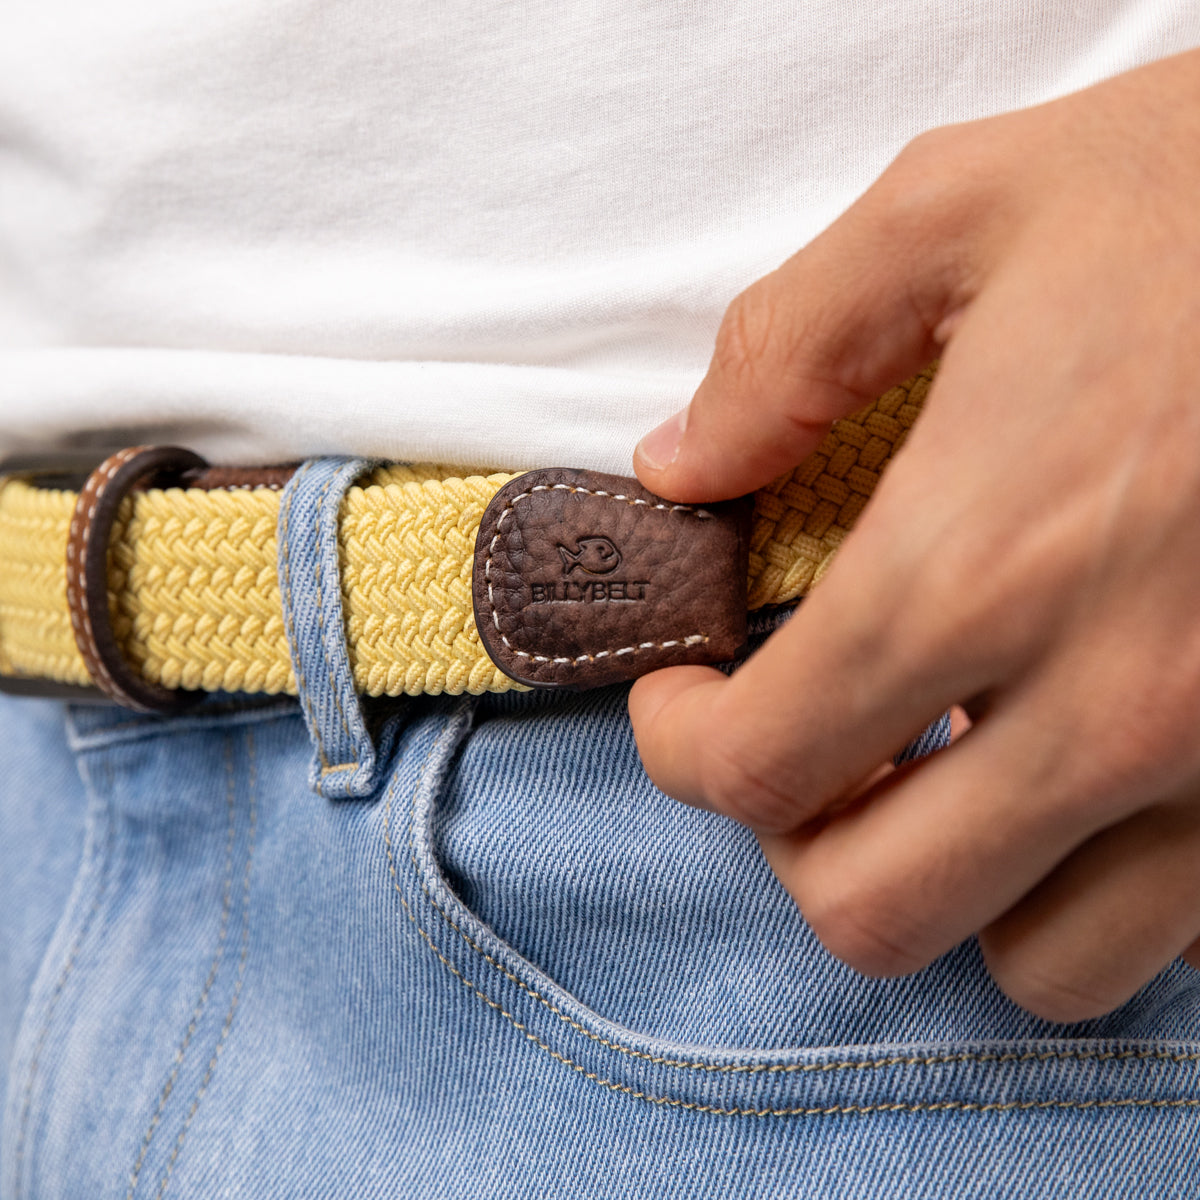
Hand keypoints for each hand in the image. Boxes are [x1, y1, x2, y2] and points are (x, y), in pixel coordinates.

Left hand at [628, 48, 1199, 1022]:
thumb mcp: (956, 212)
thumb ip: (784, 352)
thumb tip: (680, 465)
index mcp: (980, 565)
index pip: (760, 767)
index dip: (684, 749)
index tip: (685, 700)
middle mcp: (1111, 705)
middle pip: (873, 907)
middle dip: (796, 838)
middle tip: (795, 744)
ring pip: (1041, 964)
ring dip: (953, 885)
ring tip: (937, 775)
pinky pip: (1183, 929)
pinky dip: (1100, 882)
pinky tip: (1080, 771)